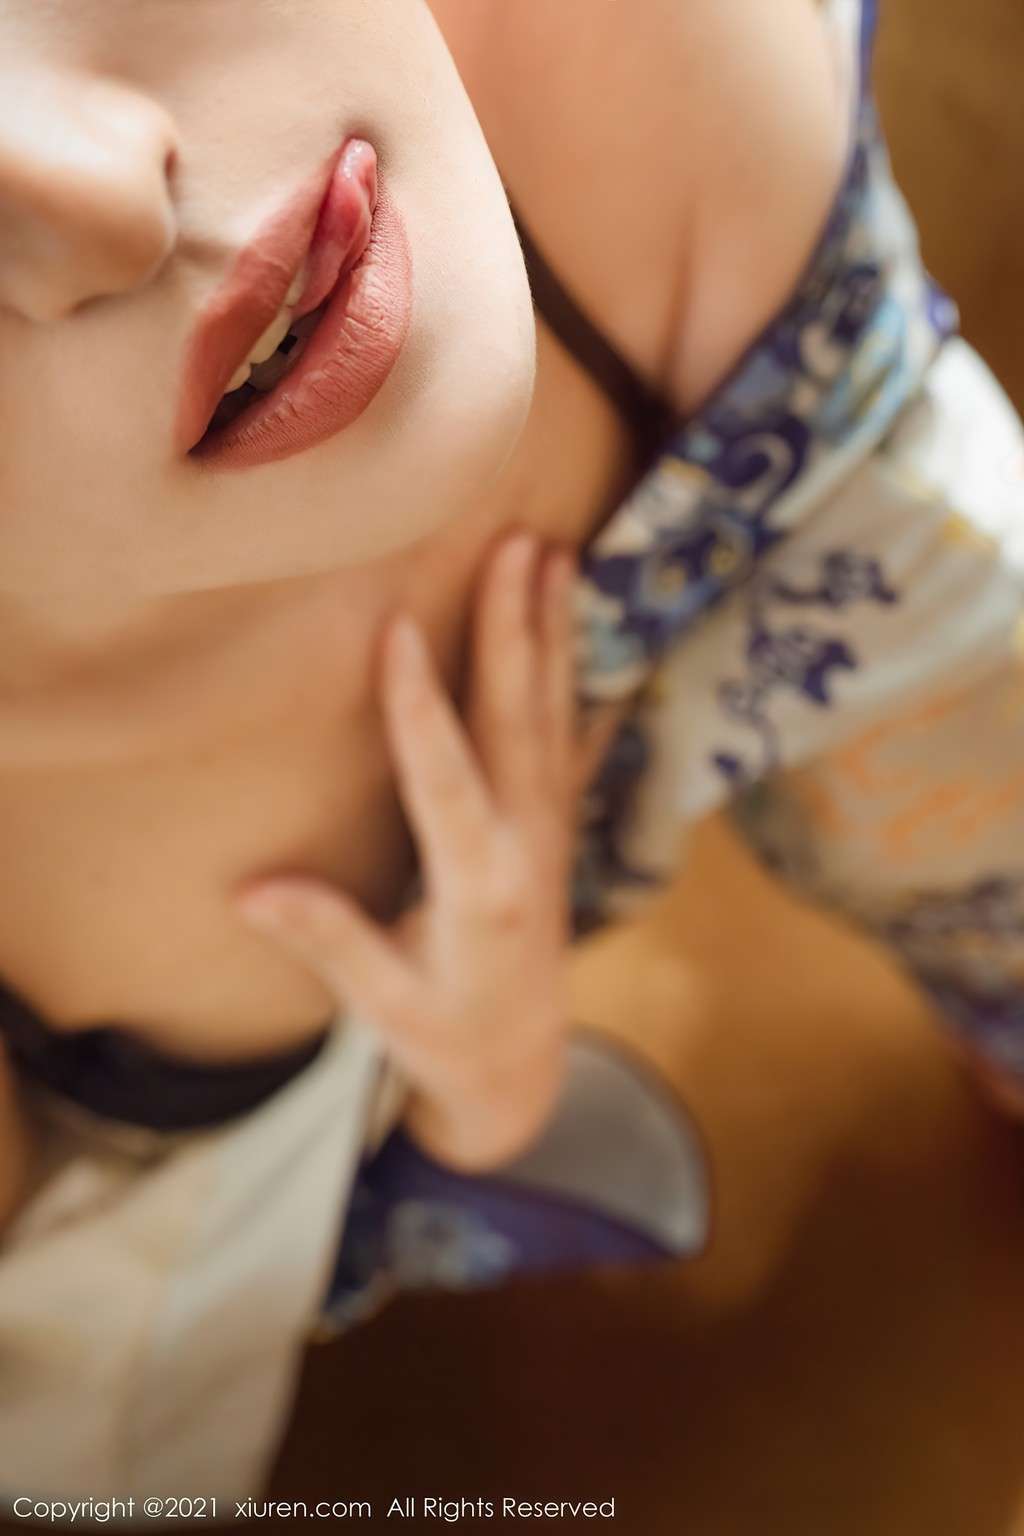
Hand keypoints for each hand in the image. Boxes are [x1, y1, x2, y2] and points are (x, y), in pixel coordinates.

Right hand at [235, 532, 577, 1171]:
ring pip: (552, 714)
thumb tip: (250, 892)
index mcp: (479, 889)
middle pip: (516, 722)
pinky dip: (573, 674)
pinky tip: (579, 622)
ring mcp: (551, 830)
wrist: (525, 1063)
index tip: (400, 628)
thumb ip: (329, 942)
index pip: (444, 782)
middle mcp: (527, 844)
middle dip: (511, 630)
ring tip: (551, 553)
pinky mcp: (557, 826)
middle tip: (513, 543)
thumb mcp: (385, 1006)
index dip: (419, 706)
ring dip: (552, 632)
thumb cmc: (448, 1037)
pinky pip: (570, 735)